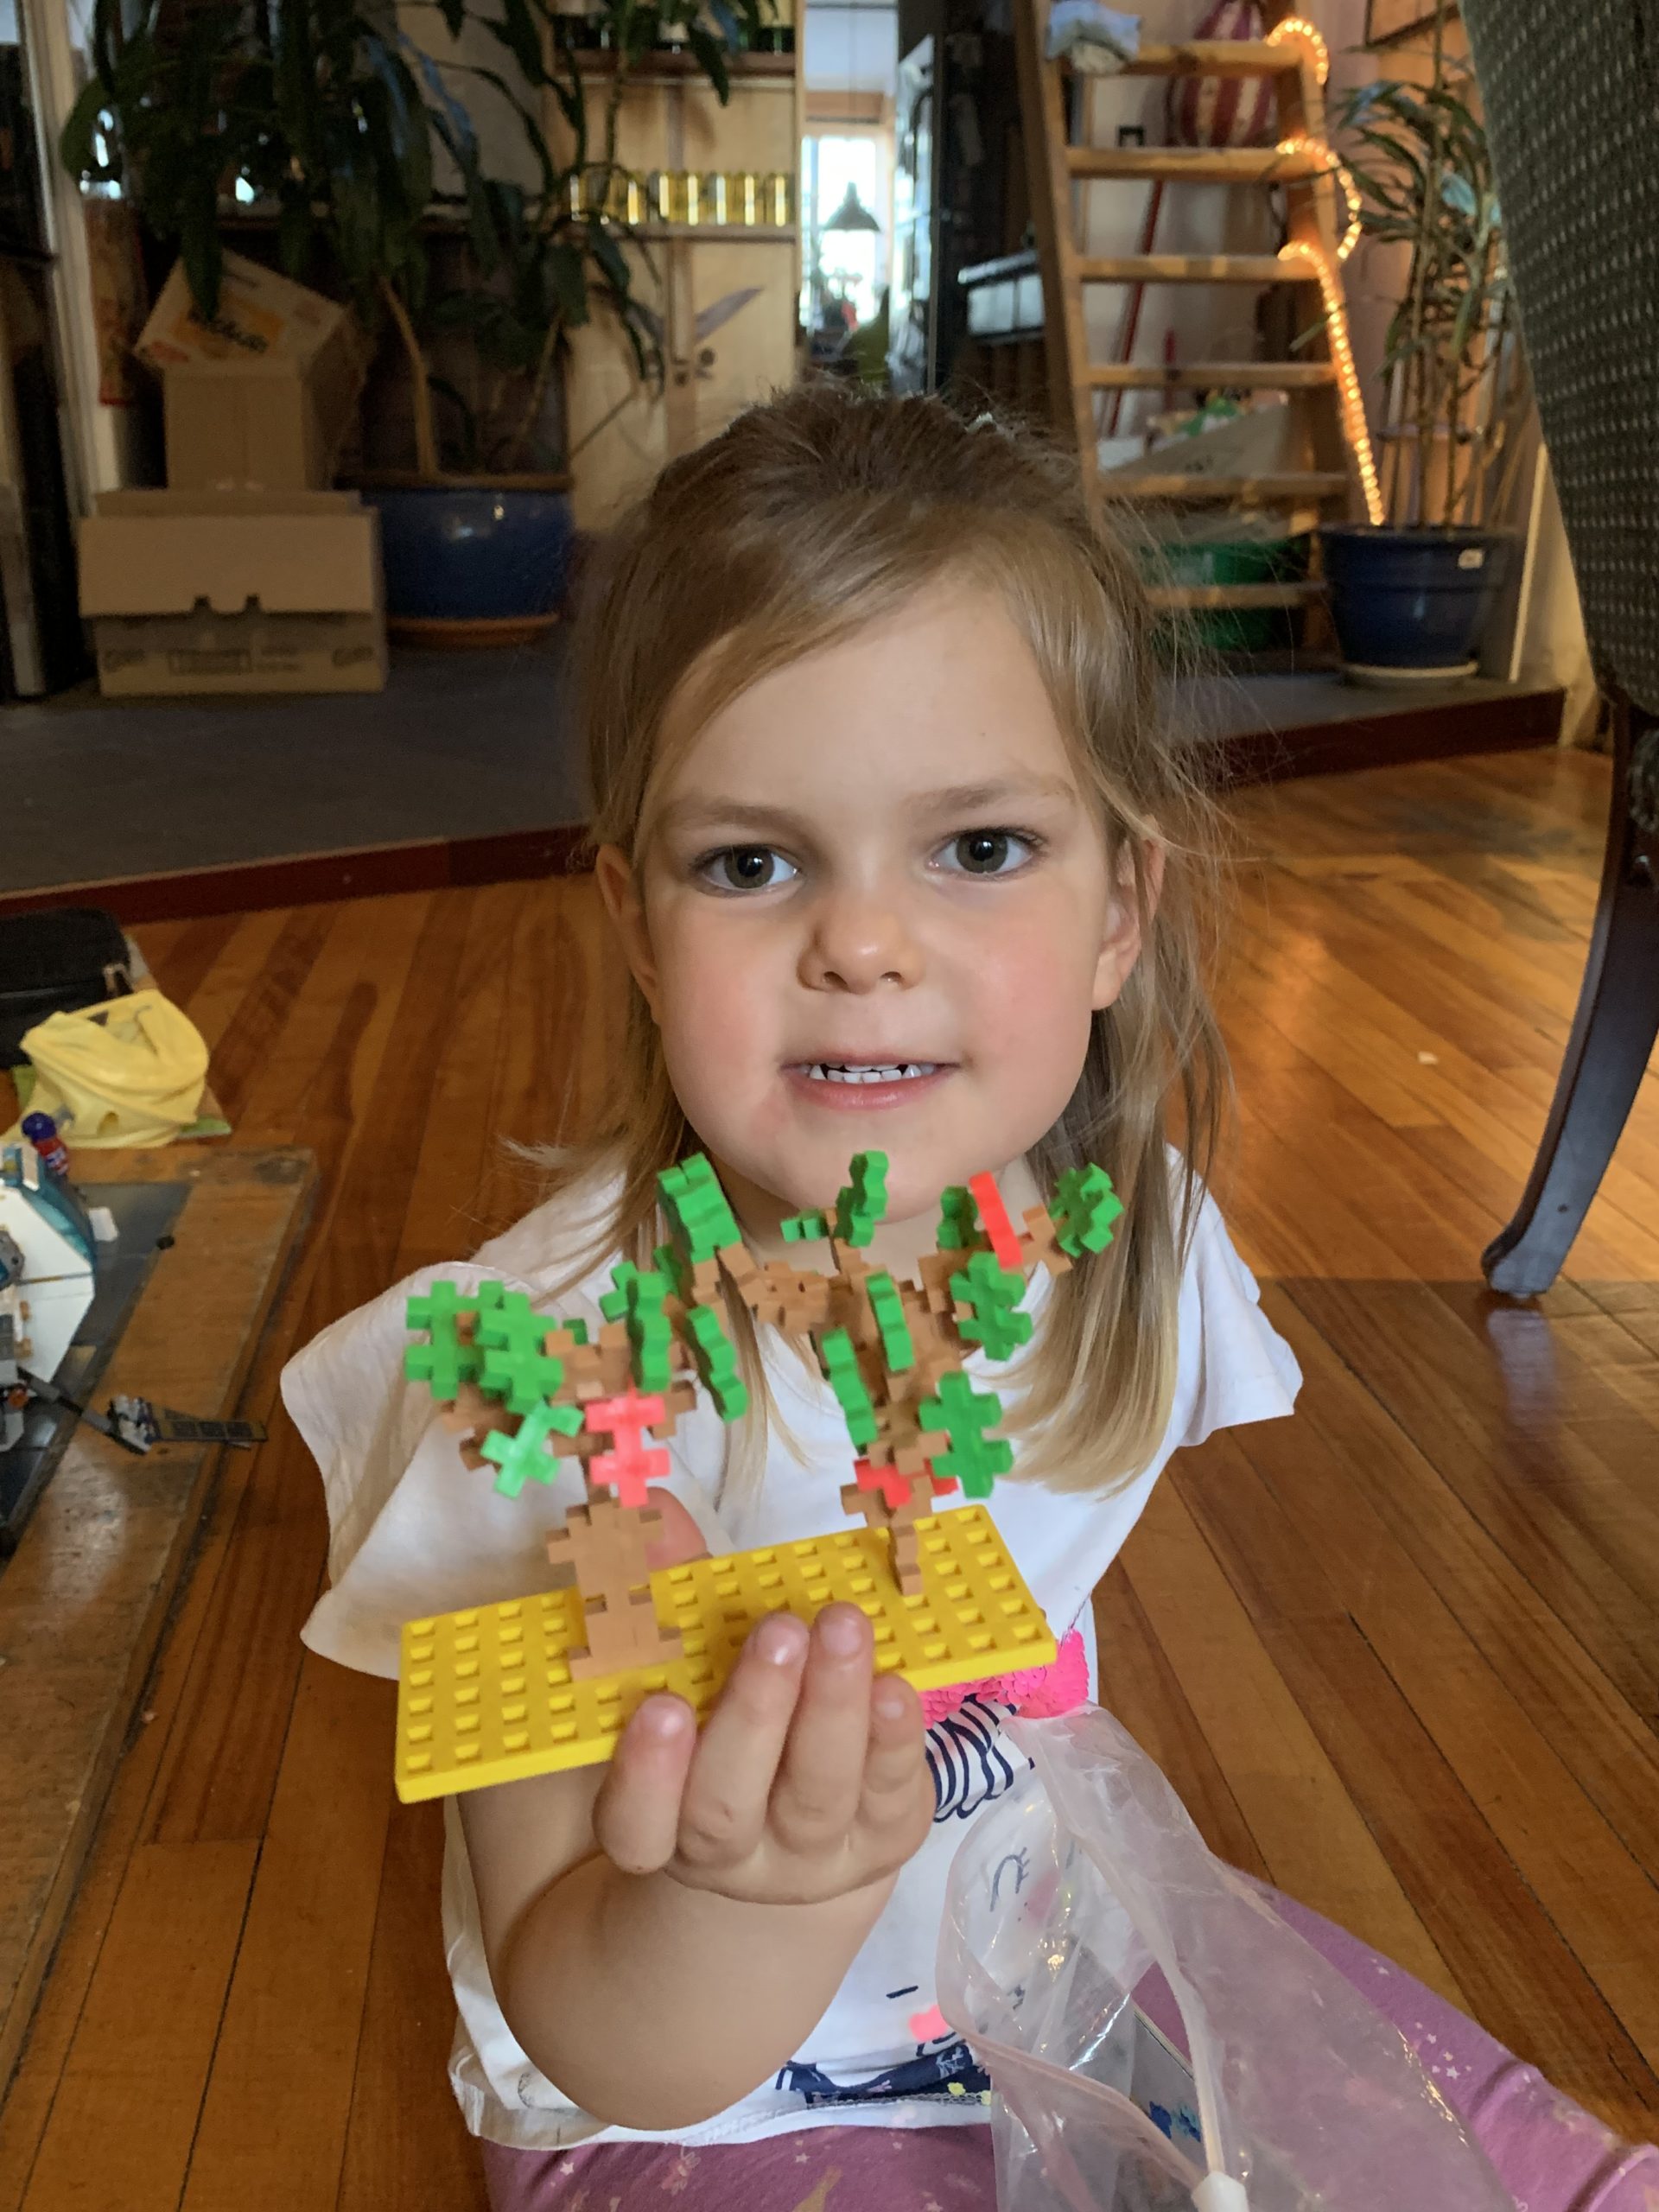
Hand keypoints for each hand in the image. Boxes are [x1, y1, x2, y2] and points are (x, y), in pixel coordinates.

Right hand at [592, 1604, 934, 1907]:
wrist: (808, 1822)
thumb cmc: (722, 1723)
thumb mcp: (683, 1664)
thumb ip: (663, 1593)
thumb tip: (657, 1513)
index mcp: (659, 1824)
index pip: (635, 1829)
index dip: (644, 1778)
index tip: (661, 1705)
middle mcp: (730, 1856)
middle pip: (726, 1810)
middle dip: (754, 1714)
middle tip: (778, 1630)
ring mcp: (811, 1856)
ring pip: (817, 1797)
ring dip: (831, 1705)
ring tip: (842, 1626)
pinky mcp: (884, 1838)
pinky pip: (890, 1795)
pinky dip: (894, 1739)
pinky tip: (894, 1685)